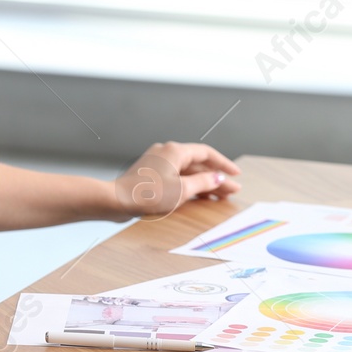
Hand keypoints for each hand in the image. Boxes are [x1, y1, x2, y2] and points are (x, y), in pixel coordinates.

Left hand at [114, 141, 241, 218]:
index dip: (223, 164)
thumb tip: (218, 178)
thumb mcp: (182, 190)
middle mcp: (166, 152)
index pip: (207, 154)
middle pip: (197, 164)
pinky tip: (197, 196)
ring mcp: (157, 162)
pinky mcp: (150, 173)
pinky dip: (188, 185)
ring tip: (218, 197)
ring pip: (186, 171)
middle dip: (215, 178)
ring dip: (202, 183)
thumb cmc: (148, 195)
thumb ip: (203, 182)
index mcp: (175, 151)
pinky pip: (176, 176)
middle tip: (231, 191)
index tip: (236, 175)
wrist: (116, 201)